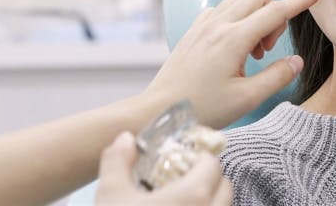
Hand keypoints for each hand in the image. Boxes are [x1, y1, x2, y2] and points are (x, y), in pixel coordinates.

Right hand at [95, 132, 231, 205]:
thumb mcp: (111, 193)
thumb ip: (118, 160)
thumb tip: (125, 138)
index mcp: (194, 195)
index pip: (212, 165)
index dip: (197, 158)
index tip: (180, 160)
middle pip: (224, 187)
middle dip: (208, 178)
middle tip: (181, 178)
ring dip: (208, 198)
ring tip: (178, 198)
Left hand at [144, 0, 323, 128]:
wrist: (159, 112)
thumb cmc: (202, 109)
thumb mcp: (247, 99)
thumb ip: (277, 76)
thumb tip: (296, 61)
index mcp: (233, 39)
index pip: (276, 11)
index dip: (301, 1)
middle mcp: (217, 25)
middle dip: (273, 18)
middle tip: (266, 52)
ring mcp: (202, 26)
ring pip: (239, 0)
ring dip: (254, 17)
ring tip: (249, 52)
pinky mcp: (193, 31)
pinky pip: (221, 10)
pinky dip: (235, 20)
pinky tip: (231, 49)